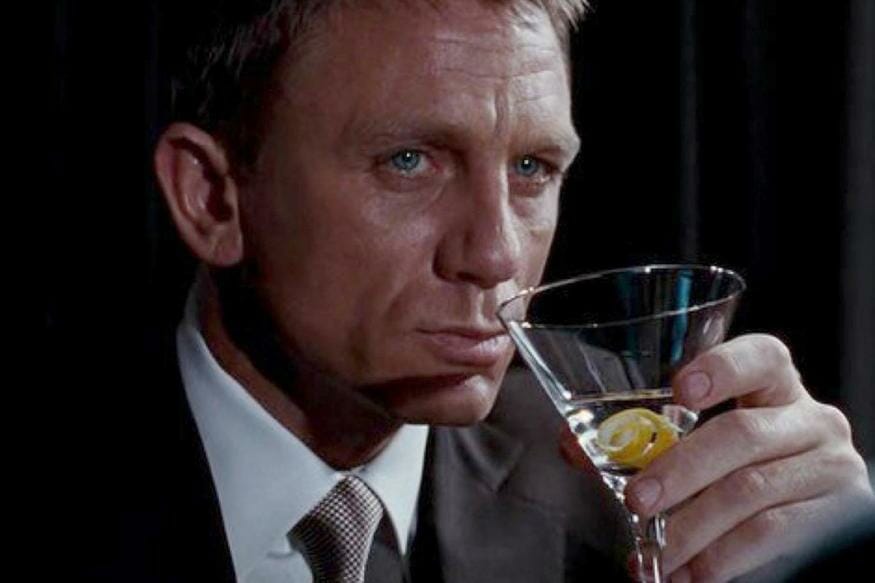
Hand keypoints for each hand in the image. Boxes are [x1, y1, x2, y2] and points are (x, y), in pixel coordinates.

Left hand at [622, 334, 873, 581]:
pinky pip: (770, 534)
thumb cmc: (741, 468)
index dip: (721, 368)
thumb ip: (655, 442)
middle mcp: (810, 419)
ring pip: (750, 490)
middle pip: (741, 435)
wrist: (804, 513)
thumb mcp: (710, 442)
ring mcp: (830, 466)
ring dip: (693, 526)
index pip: (761, 358)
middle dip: (680, 470)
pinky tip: (691, 571)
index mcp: (775, 386)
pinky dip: (721, 557)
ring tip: (658, 550)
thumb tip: (580, 453)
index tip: (679, 389)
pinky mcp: (838, 515)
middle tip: (638, 498)